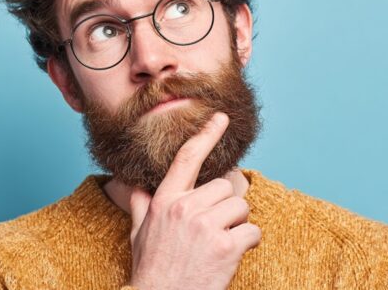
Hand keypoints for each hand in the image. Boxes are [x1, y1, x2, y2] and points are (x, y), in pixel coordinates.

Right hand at [127, 112, 261, 289]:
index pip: (187, 158)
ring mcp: (206, 227)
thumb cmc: (151, 270)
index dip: (206, 135)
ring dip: (238, 225)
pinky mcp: (226, 248)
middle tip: (214, 230)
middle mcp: (185, 209)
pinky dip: (248, 244)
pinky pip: (252, 232)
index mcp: (164, 201)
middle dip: (226, 207)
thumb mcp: (138, 234)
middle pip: (225, 187)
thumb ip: (140, 206)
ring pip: (241, 208)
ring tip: (220, 245)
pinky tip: (231, 257)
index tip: (221, 118)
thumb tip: (134, 188)